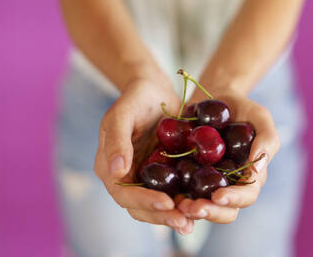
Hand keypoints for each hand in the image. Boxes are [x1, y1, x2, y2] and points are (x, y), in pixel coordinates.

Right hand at [94, 78, 194, 233]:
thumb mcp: (123, 113)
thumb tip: (118, 172)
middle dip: (162, 216)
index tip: (166, 203)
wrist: (154, 90)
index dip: (144, 201)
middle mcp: (126, 178)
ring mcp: (145, 178)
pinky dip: (185, 201)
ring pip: (157, 205)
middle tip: (185, 222)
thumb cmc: (136, 98)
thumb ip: (117, 141)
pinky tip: (202, 206)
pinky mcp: (163, 175)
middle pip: (140, 207)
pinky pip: (173, 193)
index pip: (123, 193)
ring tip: (193, 222)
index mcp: (110, 167)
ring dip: (174, 216)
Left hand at [178, 91, 279, 222]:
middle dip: (210, 212)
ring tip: (178, 205)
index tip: (218, 196)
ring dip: (190, 210)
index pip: (246, 196)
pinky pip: (180, 190)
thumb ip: (267, 140)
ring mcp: (206, 182)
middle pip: (224, 210)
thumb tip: (257, 172)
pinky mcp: (186, 175)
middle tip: (193, 208)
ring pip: (201, 206)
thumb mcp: (260, 117)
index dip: (234, 199)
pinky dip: (172, 196)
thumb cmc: (242, 108)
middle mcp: (228, 185)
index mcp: (248, 176)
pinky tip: (164, 194)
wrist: (215, 97)